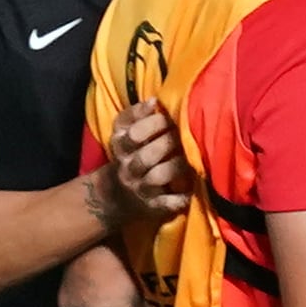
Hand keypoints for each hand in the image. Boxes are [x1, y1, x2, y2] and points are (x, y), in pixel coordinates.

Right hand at [98, 103, 192, 227]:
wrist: (115, 196)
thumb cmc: (130, 155)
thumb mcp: (124, 133)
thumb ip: (137, 115)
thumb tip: (155, 100)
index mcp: (120, 145)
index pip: (132, 133)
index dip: (151, 122)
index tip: (167, 115)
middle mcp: (128, 166)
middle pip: (146, 155)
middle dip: (168, 142)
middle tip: (183, 135)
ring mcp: (140, 187)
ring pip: (157, 177)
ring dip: (176, 167)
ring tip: (189, 158)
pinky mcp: (152, 206)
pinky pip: (167, 204)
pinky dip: (179, 198)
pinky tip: (190, 190)